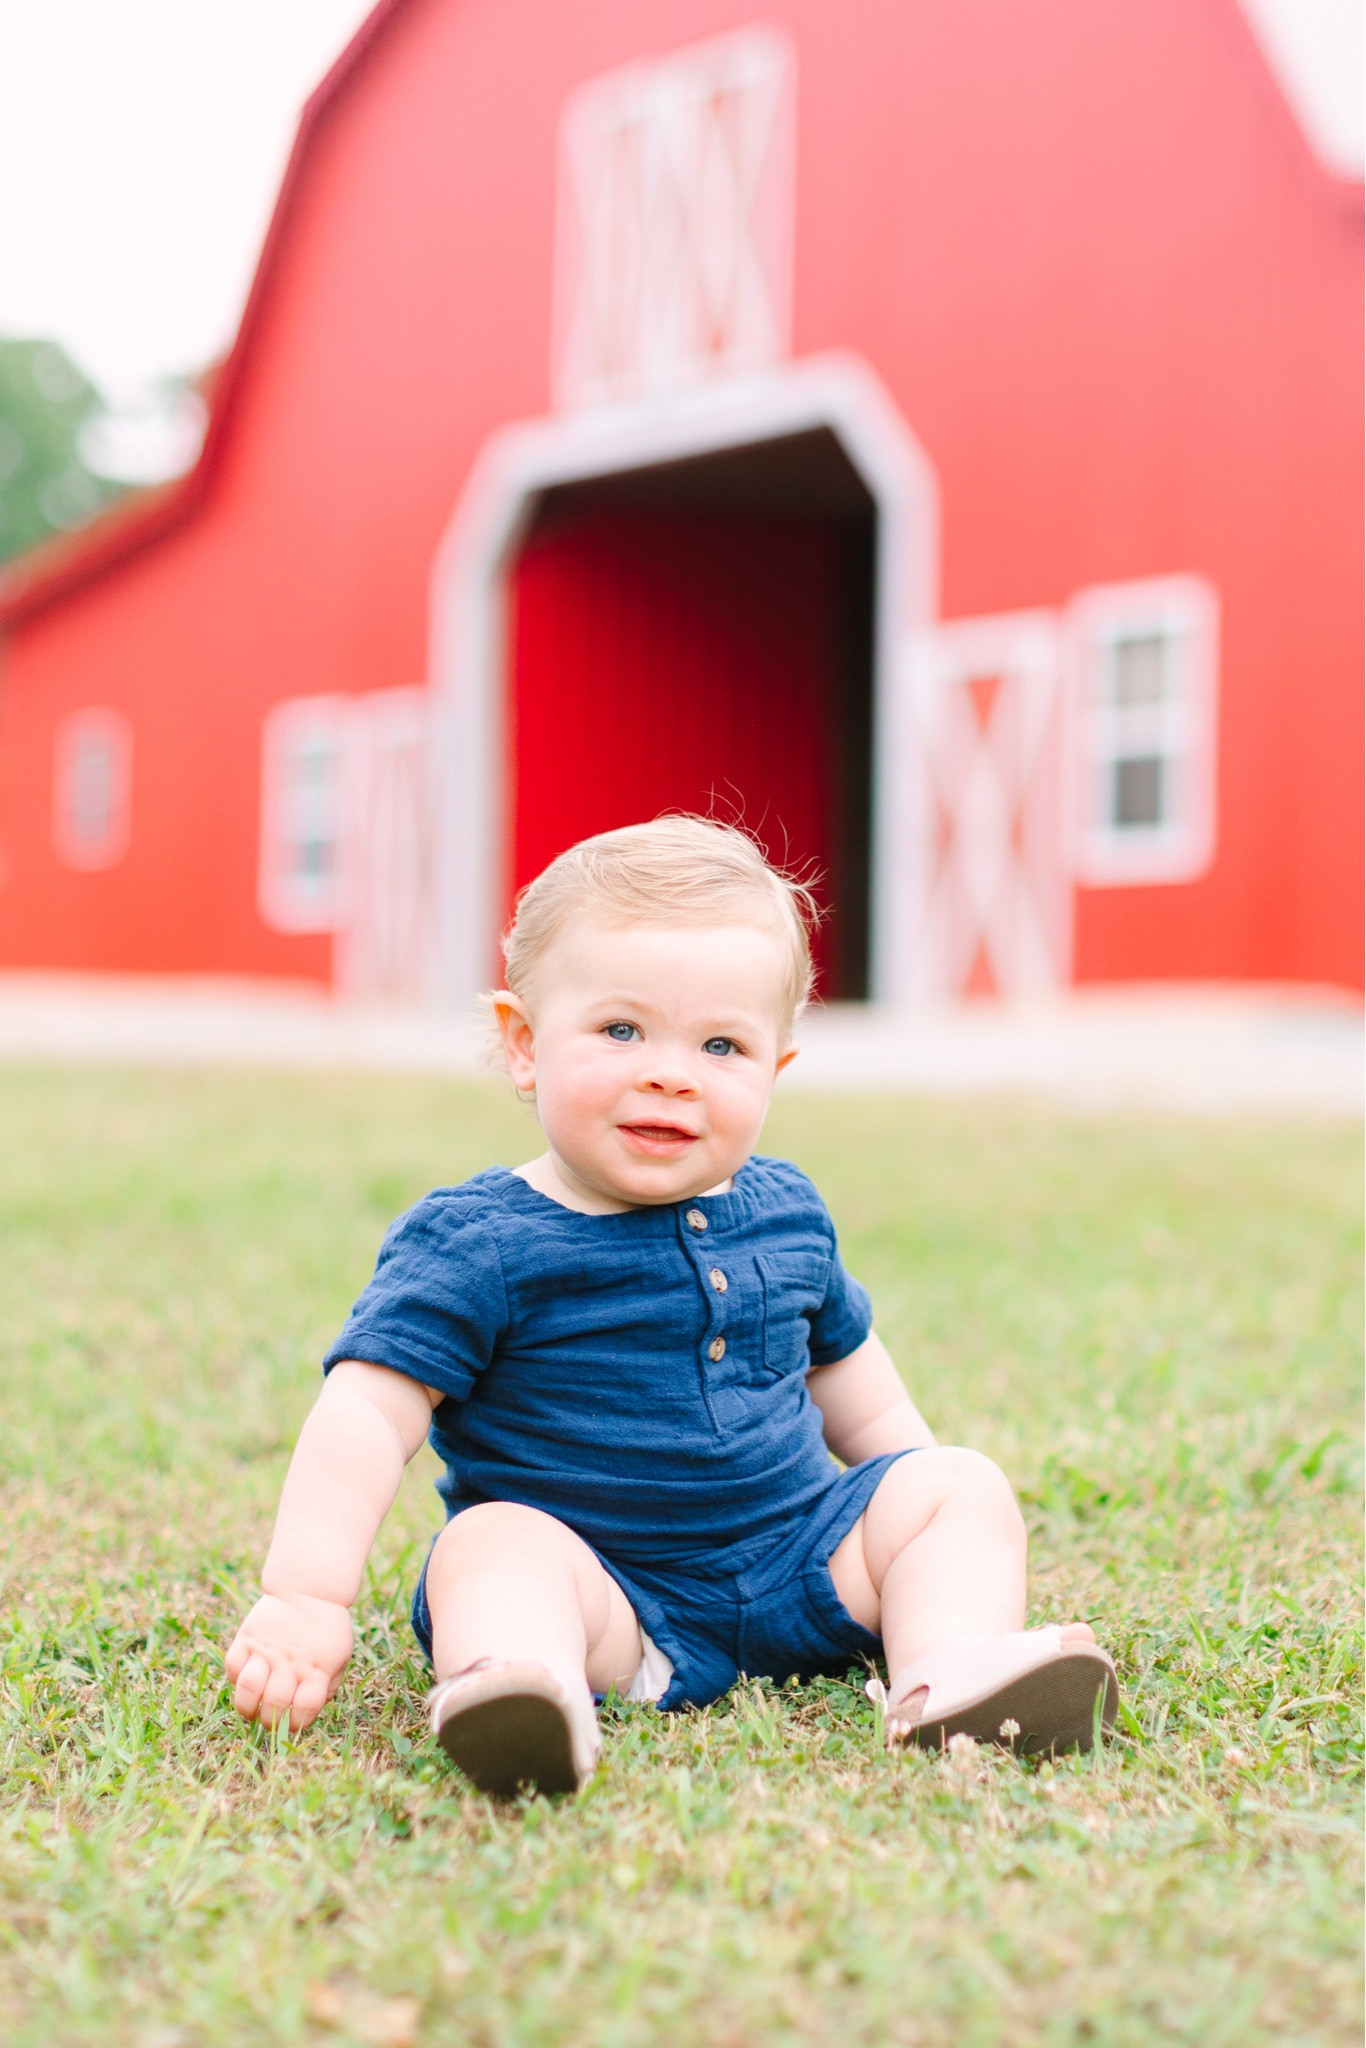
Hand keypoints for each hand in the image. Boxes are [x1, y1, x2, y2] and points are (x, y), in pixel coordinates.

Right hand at [225, 1591, 353, 1732]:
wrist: (310, 1587)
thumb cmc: (328, 1626)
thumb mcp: (341, 1653)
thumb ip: (330, 1683)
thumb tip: (315, 1707)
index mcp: (317, 1669)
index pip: (304, 1709)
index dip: (296, 1724)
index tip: (292, 1724)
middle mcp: (291, 1662)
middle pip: (274, 1704)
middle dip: (270, 1722)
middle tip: (269, 1721)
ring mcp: (267, 1649)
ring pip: (248, 1687)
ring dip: (246, 1706)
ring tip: (251, 1708)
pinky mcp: (248, 1636)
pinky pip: (232, 1665)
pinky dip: (234, 1678)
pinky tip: (244, 1679)